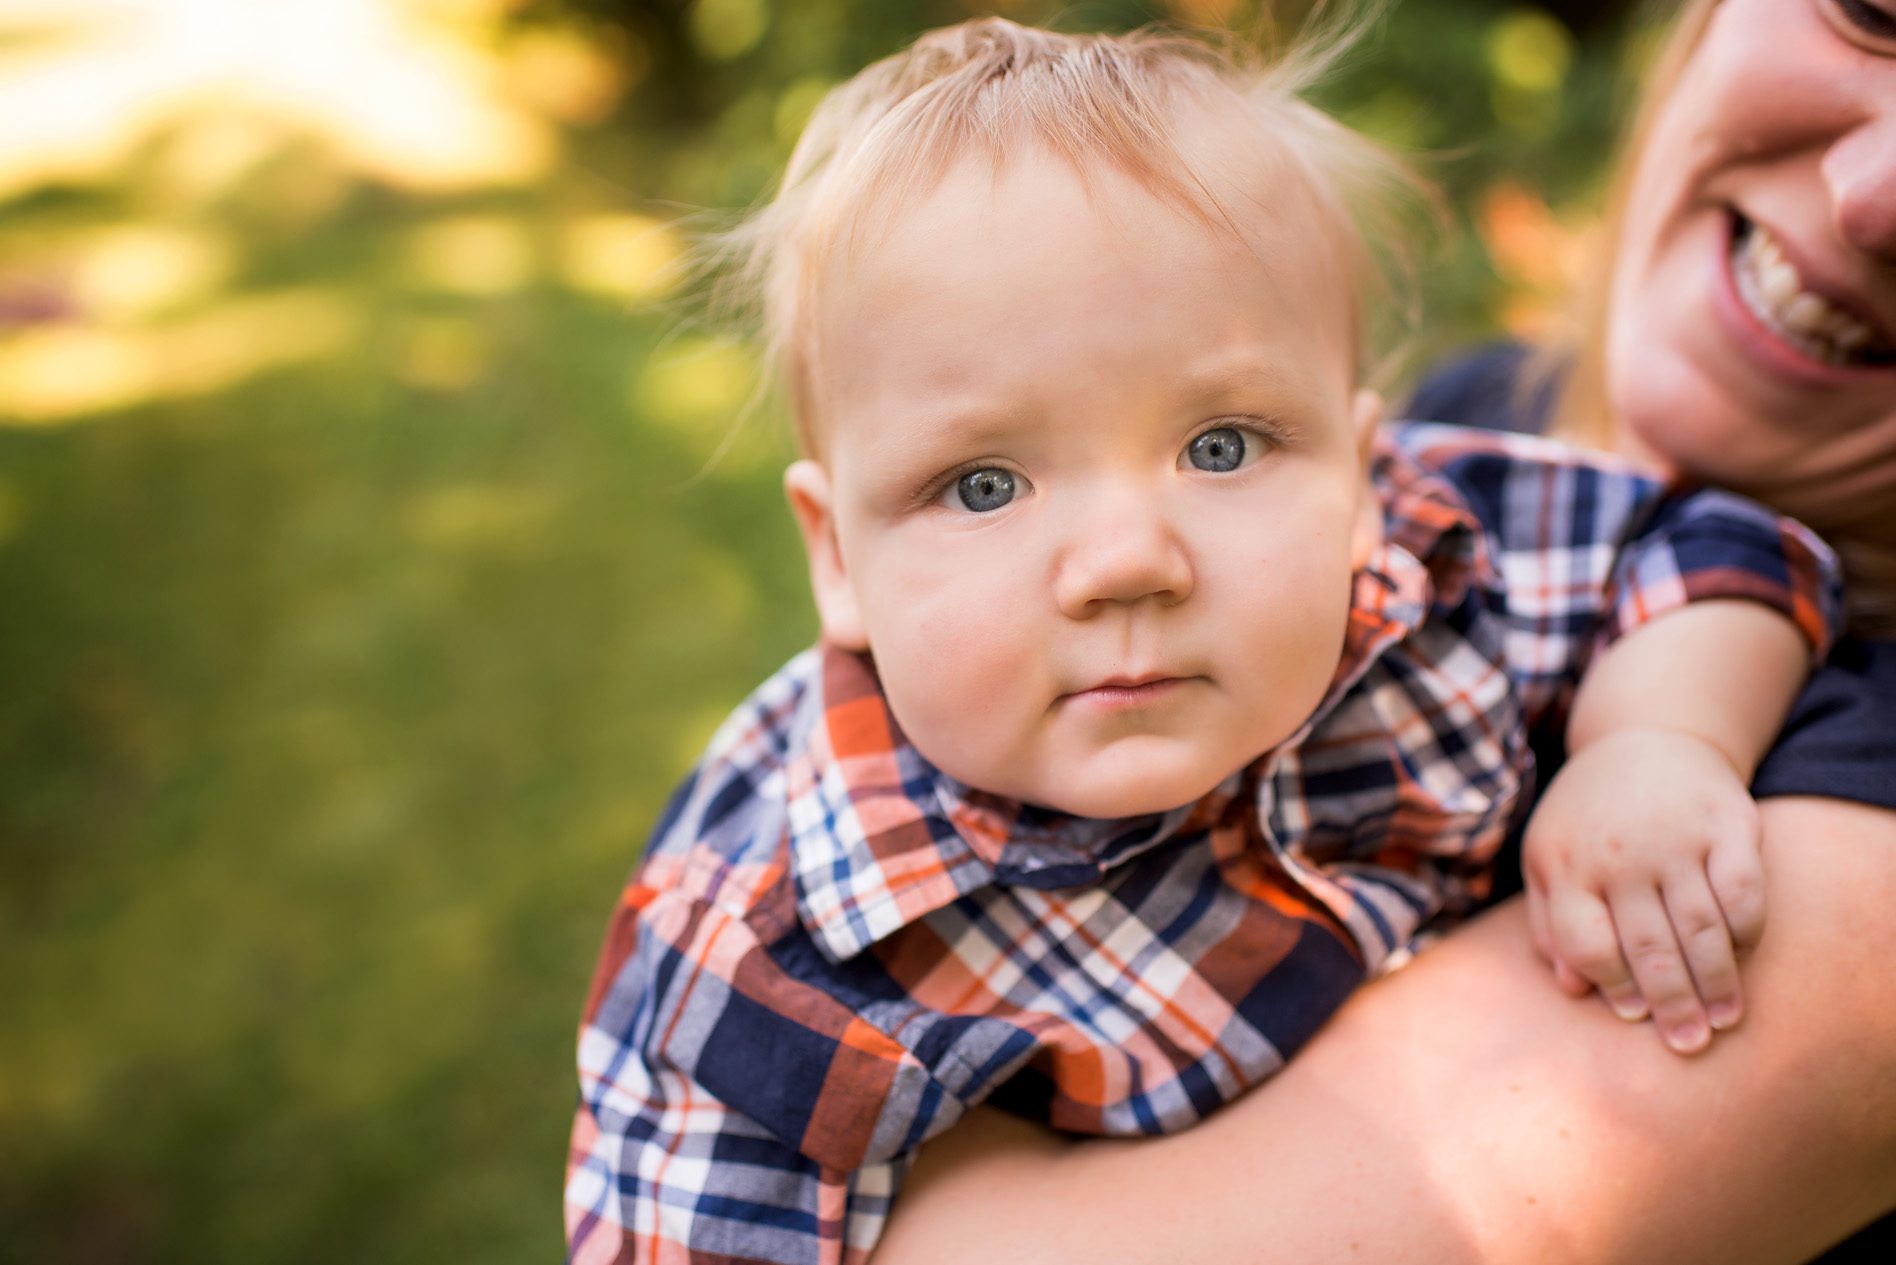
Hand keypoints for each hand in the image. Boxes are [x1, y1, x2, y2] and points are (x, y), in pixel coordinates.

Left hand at [1522, 728, 1765, 1054]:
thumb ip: (1552, 924)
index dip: (1613, 986)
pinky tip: (1743, 955)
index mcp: (1567, 864)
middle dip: (1671, 1004)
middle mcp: (1619, 854)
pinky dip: (1747, 930)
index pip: (1587, 944)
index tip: (1635, 1016)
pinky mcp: (1726, 824)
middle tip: (1690, 1044)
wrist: (1643, 737)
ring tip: (1724, 1020)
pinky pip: (1744, 891)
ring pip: (1700, 928)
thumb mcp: (1549, 859)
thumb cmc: (1588, 818)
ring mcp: (1674, 839)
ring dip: (1716, 982)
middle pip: (1648, 946)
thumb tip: (1572, 989)